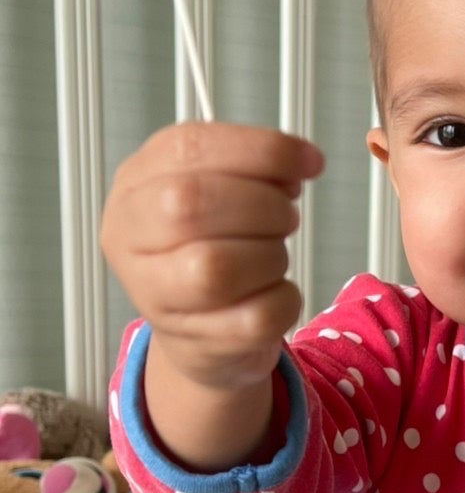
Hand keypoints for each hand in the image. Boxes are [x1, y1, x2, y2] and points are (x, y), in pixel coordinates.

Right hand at [101, 121, 322, 393]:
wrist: (197, 330)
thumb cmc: (209, 246)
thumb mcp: (216, 188)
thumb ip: (250, 165)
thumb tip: (299, 161)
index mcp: (133, 186)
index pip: (189, 149)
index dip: (261, 150)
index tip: (308, 160)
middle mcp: (129, 240)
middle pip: (192, 204)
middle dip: (263, 204)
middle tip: (286, 216)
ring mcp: (154, 298)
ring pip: (218, 266)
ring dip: (271, 255)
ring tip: (272, 254)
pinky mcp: (196, 344)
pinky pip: (256, 317)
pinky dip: (285, 299)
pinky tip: (275, 290)